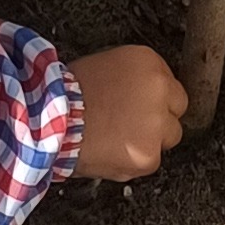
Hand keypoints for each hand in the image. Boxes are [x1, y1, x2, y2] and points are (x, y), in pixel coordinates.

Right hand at [70, 44, 189, 181]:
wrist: (49, 120)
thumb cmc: (65, 95)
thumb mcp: (104, 67)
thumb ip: (132, 79)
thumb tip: (142, 94)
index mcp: (149, 62)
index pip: (169, 83)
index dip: (153, 98)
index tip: (138, 104)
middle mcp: (159, 90)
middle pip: (176, 110)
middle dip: (158, 119)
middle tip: (129, 124)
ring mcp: (157, 124)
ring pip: (167, 138)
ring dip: (147, 141)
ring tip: (115, 139)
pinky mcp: (149, 155)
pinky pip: (150, 162)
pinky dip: (132, 161)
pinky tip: (110, 152)